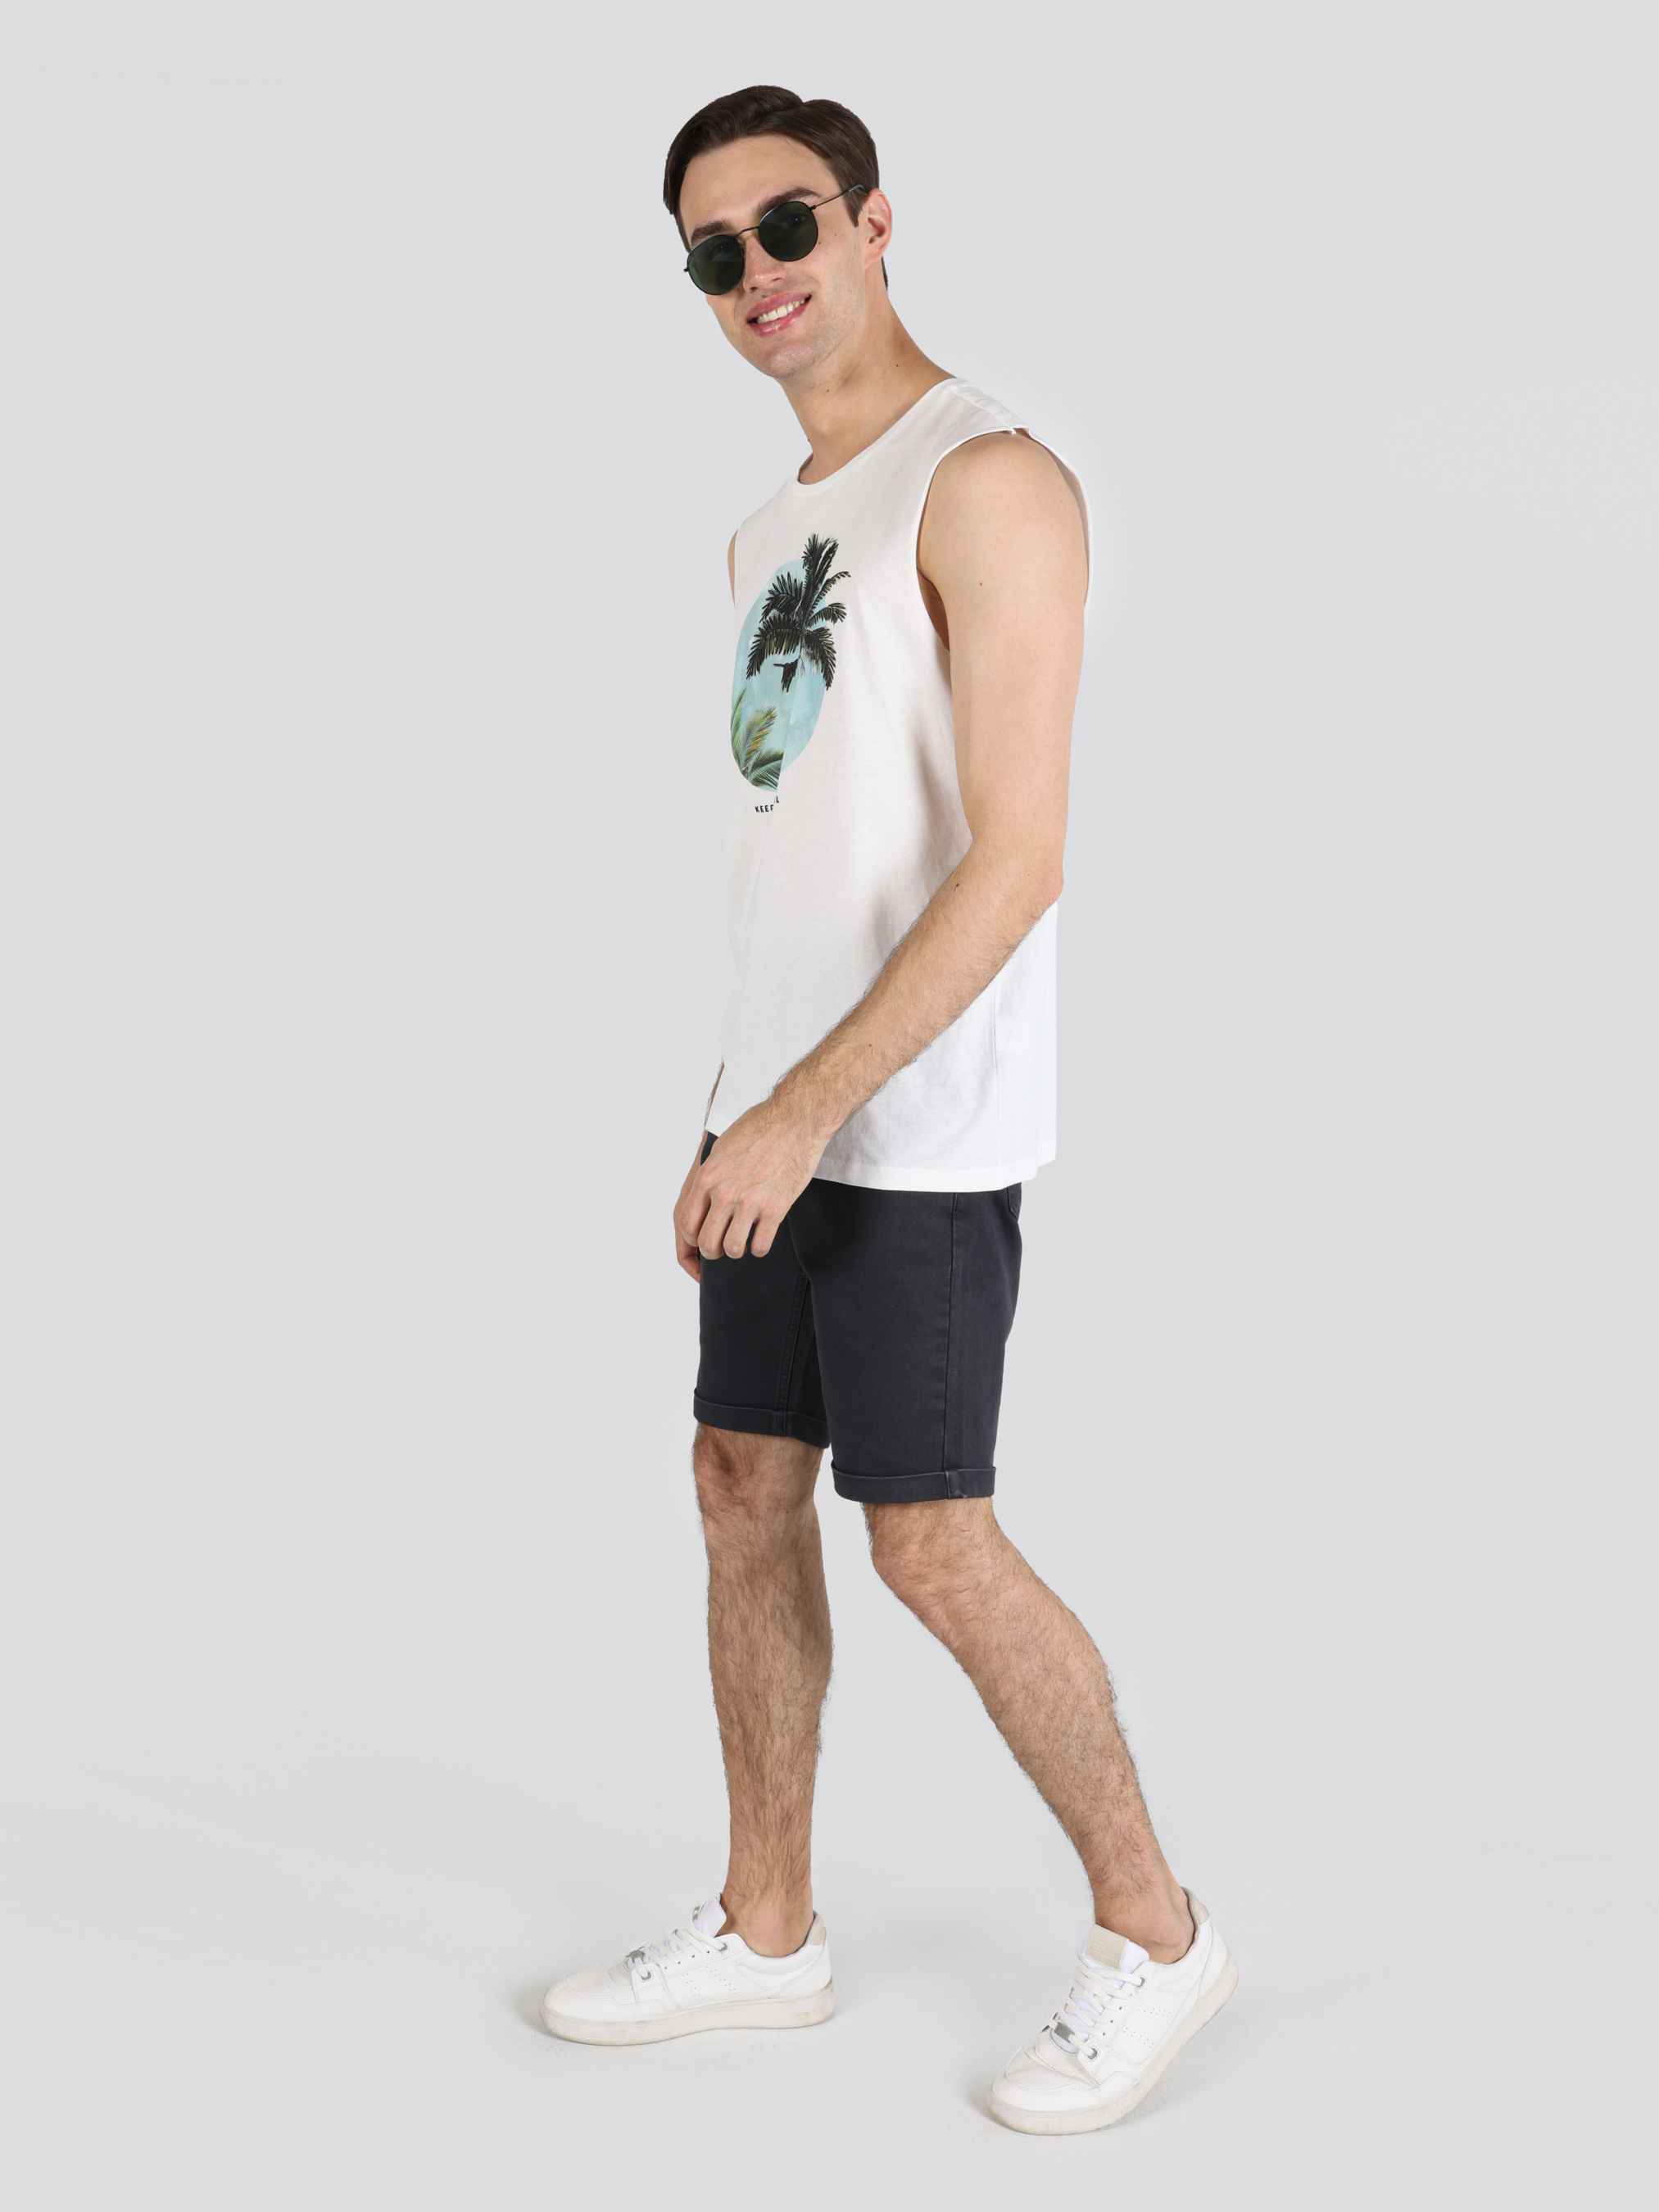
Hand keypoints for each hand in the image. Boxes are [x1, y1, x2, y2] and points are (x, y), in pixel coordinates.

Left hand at [673, 1095, 828, 1278]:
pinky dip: (759, 1248)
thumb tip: (705, 1195)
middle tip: (721, 1246)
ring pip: (733, 1248)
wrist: (795, 1120)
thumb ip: (711, 1175)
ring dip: (737, 1250)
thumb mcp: (722, 1147)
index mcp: (708, 1177)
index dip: (692, 1237)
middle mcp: (725, 1192)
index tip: (700, 1238)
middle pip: (707, 1241)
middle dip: (713, 1250)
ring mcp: (750, 1202)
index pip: (686, 1222)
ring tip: (743, 1242)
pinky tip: (762, 1238)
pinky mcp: (776, 1208)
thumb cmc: (760, 1127)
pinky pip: (761, 1245)